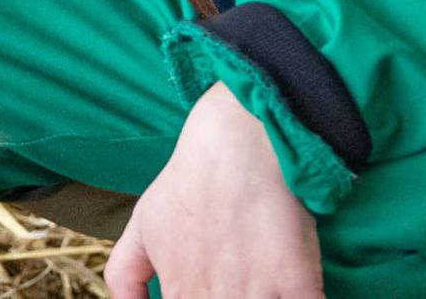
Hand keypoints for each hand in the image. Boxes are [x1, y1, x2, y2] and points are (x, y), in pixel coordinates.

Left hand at [108, 84, 322, 298]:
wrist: (238, 141)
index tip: (206, 291)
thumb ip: (126, 275)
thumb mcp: (143, 226)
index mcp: (181, 293)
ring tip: (263, 286)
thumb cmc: (189, 179)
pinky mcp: (298, 282)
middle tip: (239, 286)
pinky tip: (299, 289)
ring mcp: (257, 293)